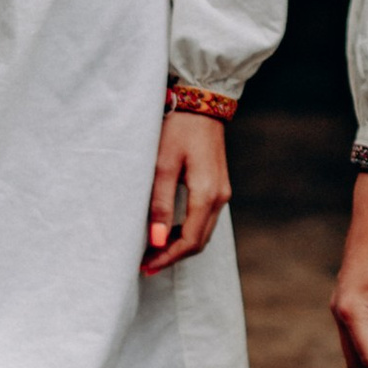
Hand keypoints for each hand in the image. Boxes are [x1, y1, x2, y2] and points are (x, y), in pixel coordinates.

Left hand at [144, 109, 230, 272]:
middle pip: (198, 242)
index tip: (145, 266)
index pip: (189, 241)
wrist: (201, 101)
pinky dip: (186, 231)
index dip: (167, 257)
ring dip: (179, 246)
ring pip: (202, 232)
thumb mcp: (162, 165)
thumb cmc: (178, 129)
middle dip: (172, 256)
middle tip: (145, 264)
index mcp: (207, 195)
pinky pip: (204, 219)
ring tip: (153, 251)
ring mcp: (221, 192)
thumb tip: (156, 241)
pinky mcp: (217, 186)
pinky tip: (168, 232)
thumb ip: (160, 204)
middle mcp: (219, 197)